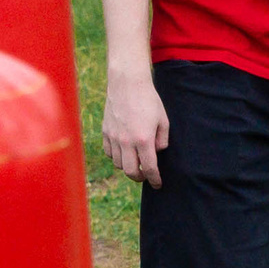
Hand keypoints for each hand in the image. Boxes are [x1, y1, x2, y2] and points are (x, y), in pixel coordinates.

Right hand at [101, 70, 169, 187]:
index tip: (158, 184)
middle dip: (140, 178)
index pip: (149, 168)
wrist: (127, 83)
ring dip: (128, 166)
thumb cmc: (149, 100)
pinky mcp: (105, 131)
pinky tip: (124, 152)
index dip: (155, 179)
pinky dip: (117, 156)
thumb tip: (157, 152)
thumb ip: (162, 140)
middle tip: (146, 176)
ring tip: (136, 161)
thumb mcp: (163, 119)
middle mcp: (126, 141)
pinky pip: (109, 152)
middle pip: (130, 171)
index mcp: (143, 139)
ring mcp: (114, 137)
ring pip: (118, 164)